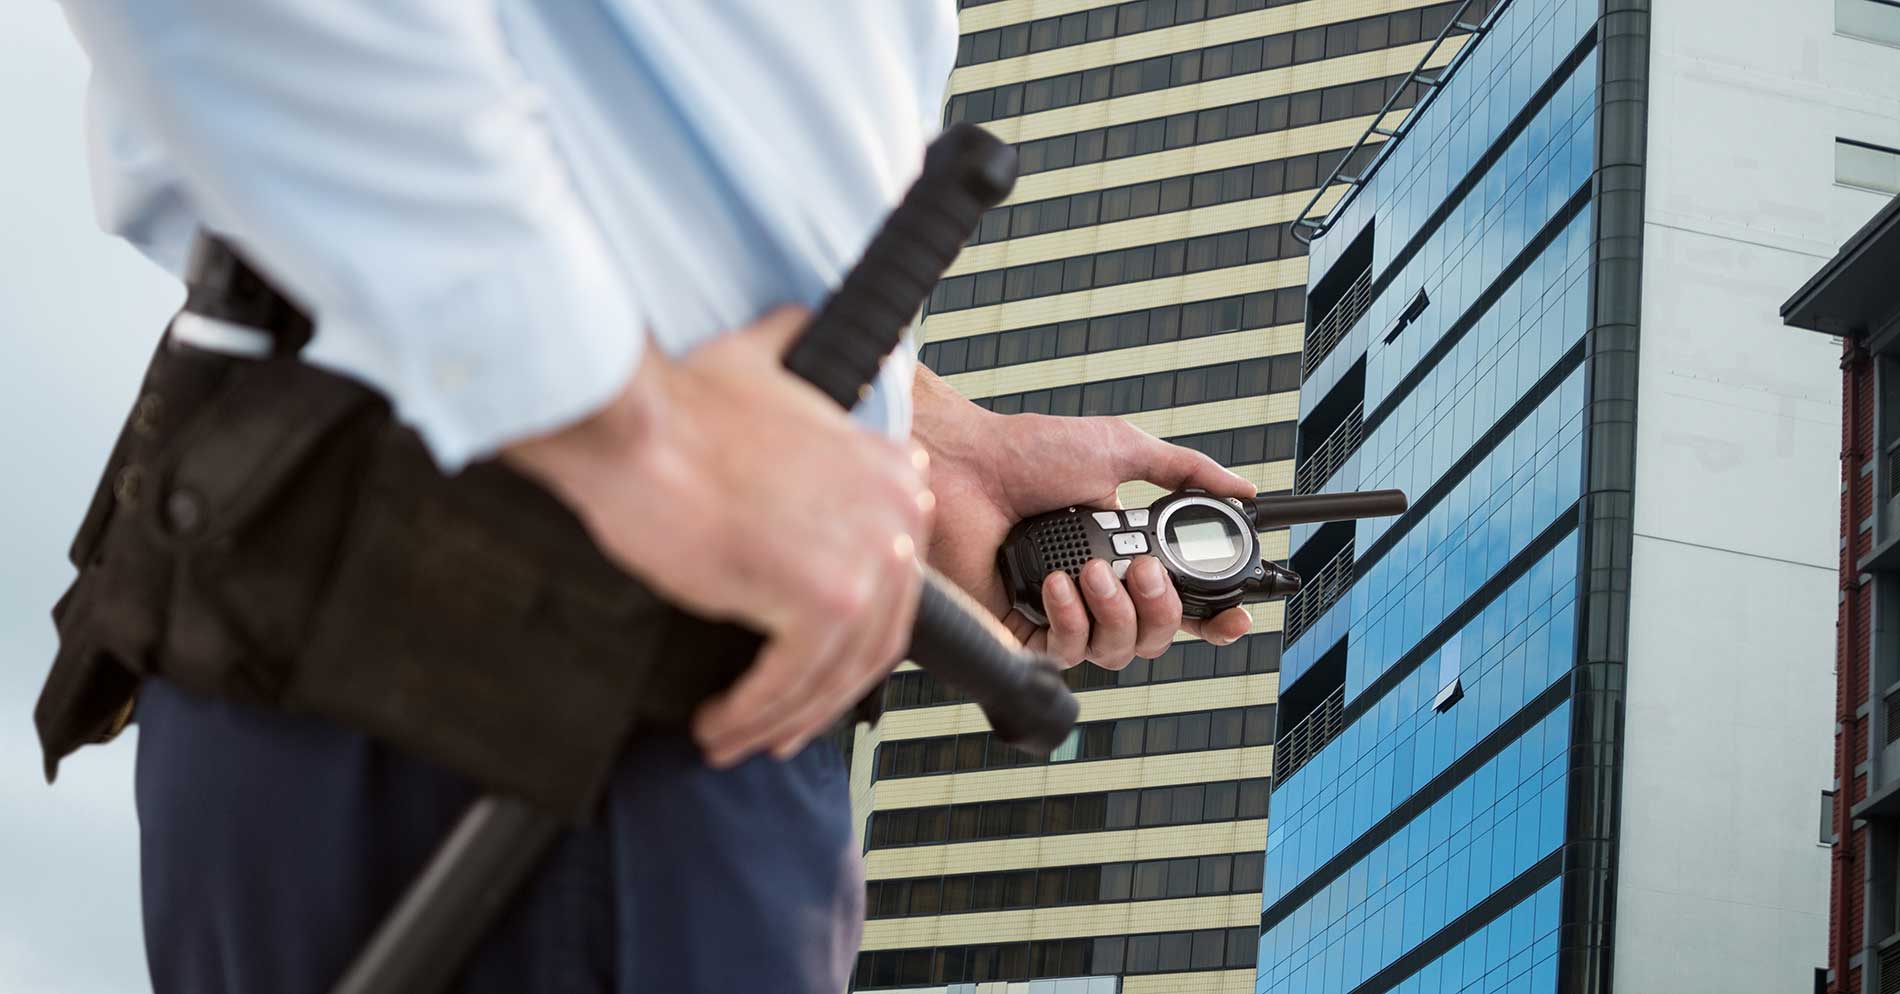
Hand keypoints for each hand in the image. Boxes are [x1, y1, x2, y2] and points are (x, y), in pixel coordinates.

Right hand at [503, 307, 932, 766]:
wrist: (634, 423)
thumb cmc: (679, 405)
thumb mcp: (761, 363)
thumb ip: (791, 351)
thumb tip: (794, 321)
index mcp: (891, 470)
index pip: (891, 582)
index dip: (848, 639)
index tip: (804, 670)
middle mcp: (897, 515)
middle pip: (873, 639)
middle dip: (818, 695)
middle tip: (771, 723)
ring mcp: (865, 559)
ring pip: (835, 673)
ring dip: (780, 718)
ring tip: (732, 737)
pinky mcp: (823, 598)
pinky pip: (794, 683)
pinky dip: (754, 715)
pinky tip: (718, 725)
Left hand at [912, 369, 1255, 668]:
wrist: (963, 465)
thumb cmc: (1028, 453)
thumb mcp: (1120, 450)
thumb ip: (1186, 471)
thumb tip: (1243, 489)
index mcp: (1123, 555)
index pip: (1179, 604)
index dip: (1214, 620)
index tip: (1235, 617)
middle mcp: (1095, 591)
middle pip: (1156, 638)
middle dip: (1163, 610)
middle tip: (1143, 570)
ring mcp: (1059, 614)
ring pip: (1118, 652)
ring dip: (1116, 612)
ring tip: (1092, 569)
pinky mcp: (1021, 634)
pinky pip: (1067, 655)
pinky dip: (1071, 620)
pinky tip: (1055, 585)